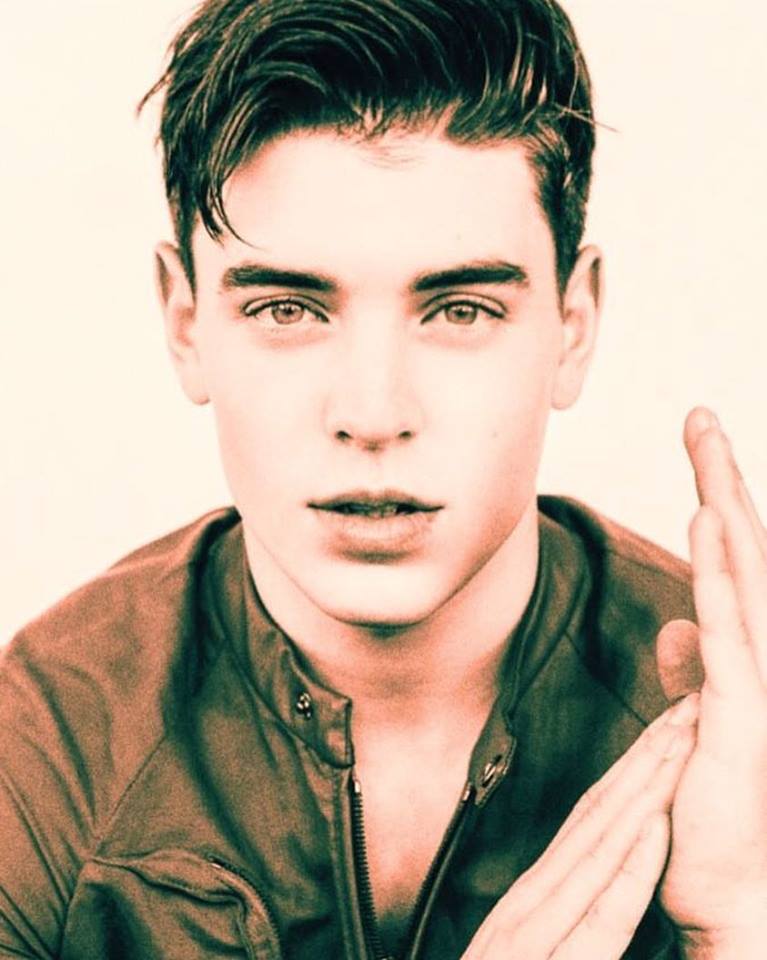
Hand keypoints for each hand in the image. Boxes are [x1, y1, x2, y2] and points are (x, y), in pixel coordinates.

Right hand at [461, 696, 697, 958]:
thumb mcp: (529, 950)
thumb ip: (559, 912)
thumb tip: (598, 873)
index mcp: (534, 898)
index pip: (590, 820)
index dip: (632, 770)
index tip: (667, 729)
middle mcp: (532, 903)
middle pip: (598, 819)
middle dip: (646, 761)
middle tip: (684, 709)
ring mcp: (535, 935)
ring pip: (601, 849)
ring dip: (644, 793)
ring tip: (679, 745)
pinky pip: (599, 916)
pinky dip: (629, 869)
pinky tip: (654, 829)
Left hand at [658, 408, 766, 956]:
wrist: (732, 887)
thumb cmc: (718, 805)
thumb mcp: (700, 719)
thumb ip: (695, 668)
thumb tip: (676, 622)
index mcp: (749, 650)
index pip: (733, 558)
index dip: (718, 496)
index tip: (698, 440)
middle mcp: (765, 654)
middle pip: (741, 549)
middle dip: (721, 477)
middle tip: (700, 417)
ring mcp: (760, 682)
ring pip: (740, 575)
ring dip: (723, 504)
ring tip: (706, 443)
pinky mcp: (742, 715)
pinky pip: (731, 631)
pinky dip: (719, 574)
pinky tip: (708, 521)